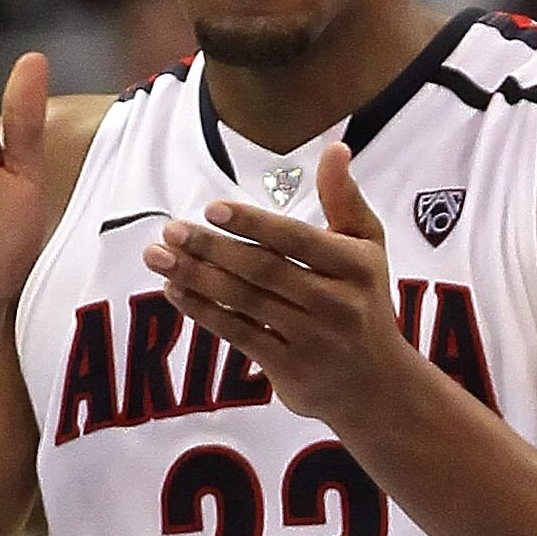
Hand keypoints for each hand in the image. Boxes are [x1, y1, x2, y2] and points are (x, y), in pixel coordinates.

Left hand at [143, 143, 404, 426]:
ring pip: (245, 302)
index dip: (253, 223)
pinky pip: (238, 334)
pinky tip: (175, 292)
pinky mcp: (288, 369)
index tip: (212, 208)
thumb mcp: (367, 249)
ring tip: (159, 257)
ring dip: (197, 278)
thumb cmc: (365, 302)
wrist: (377, 387)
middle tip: (171, 230)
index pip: (297, 240)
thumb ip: (345, 200)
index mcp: (356, 267)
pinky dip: (204, 312)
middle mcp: (336, 304)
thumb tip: (334, 149)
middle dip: (212, 249)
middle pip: (263, 270)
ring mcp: (311, 340)